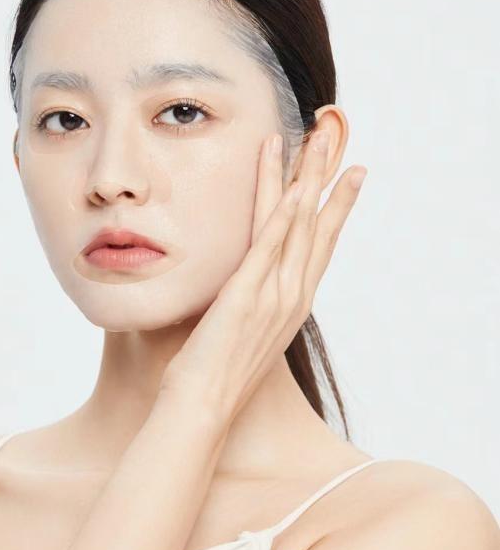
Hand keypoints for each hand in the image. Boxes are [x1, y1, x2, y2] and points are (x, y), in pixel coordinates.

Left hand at [159, 129, 366, 424]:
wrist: (202, 406)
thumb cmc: (215, 373)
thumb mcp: (245, 331)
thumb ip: (253, 301)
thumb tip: (245, 283)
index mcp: (293, 303)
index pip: (320, 245)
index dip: (336, 208)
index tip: (347, 177)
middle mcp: (292, 296)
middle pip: (317, 227)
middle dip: (328, 182)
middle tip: (338, 143)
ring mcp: (273, 296)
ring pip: (296, 227)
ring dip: (306, 182)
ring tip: (316, 144)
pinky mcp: (245, 296)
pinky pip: (268, 247)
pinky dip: (284, 216)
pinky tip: (293, 189)